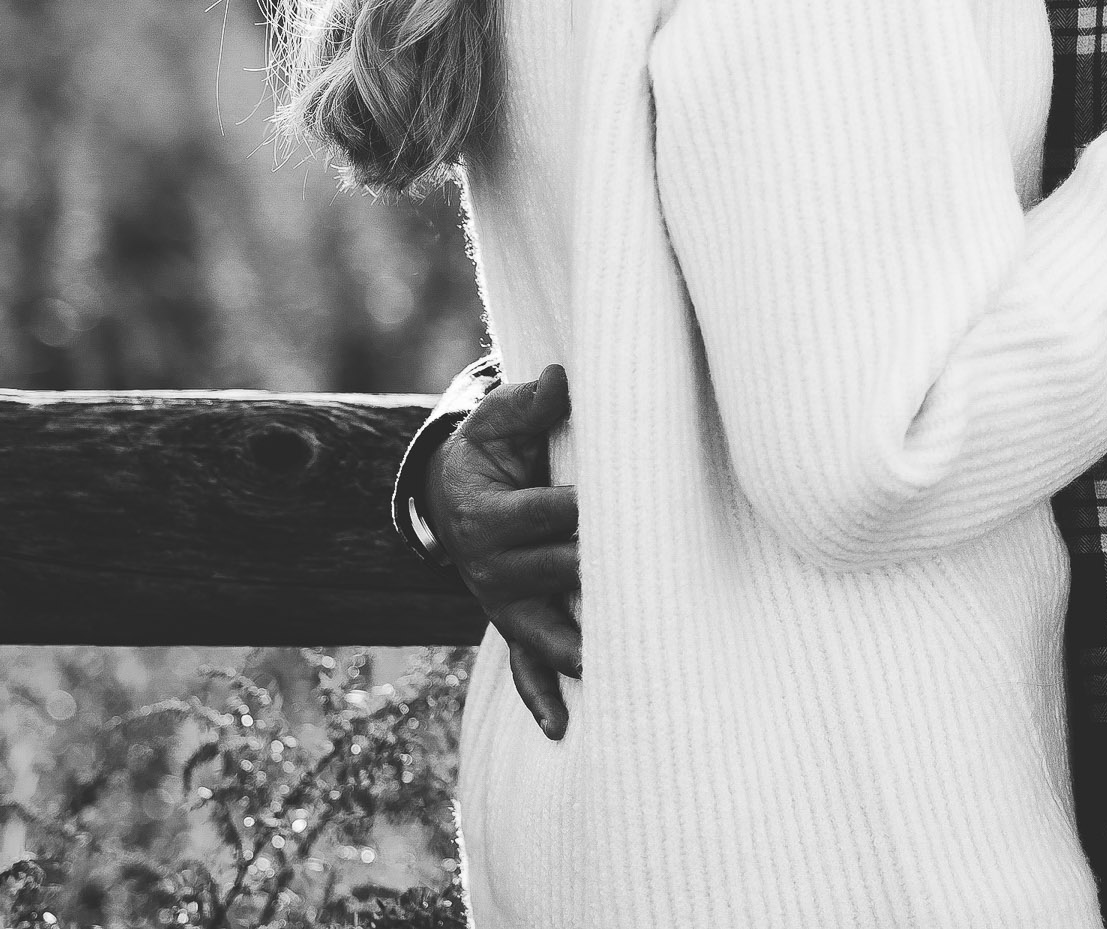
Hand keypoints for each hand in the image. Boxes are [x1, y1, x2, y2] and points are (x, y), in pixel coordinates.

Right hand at [428, 362, 580, 739]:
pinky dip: (540, 698)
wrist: (455, 494)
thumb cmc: (492, 448)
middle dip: (594, 576)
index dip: (576, 509)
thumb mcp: (500, 419)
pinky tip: (560, 729)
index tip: (614, 504)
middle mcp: (492, 568)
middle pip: (551, 575)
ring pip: (542, 633)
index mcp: (488, 515)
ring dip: (577, 649)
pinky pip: (525, 669)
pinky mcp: (516, 625)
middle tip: (652, 581)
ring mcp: (504, 604)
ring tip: (616, 669)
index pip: (540, 516)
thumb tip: (563, 378)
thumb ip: (531, 402)